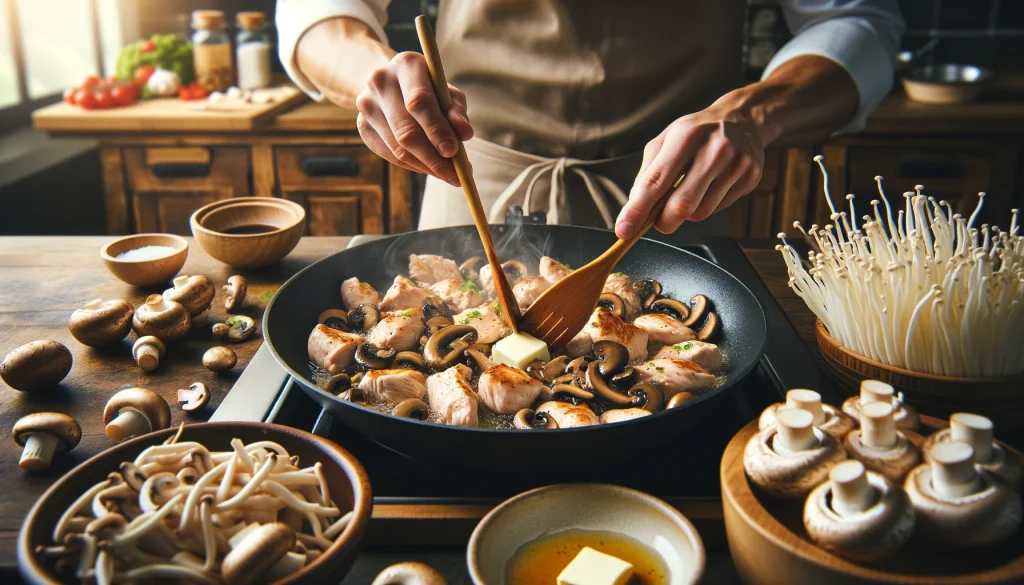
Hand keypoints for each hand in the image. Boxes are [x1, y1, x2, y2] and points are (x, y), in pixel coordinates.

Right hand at [356, 52, 473, 185]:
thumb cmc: (430, 89)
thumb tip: (465, 134)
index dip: (436, 129)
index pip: (419, 101)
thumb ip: (457, 112)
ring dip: (425, 166)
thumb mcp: (448, 94)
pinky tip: (429, 167)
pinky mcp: (362, 126)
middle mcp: (380, 81)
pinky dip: (413, 166)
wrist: (394, 84)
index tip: (453, 152)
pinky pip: (389, 155)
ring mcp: (366, 104)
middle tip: (454, 174)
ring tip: (448, 174)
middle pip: (406, 130)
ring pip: (398, 147)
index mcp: (406, 64)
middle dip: (432, 157)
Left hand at [615, 99, 764, 237]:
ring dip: (686, 213)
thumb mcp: (666, 141)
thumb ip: (648, 174)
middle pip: (681, 205)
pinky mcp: (750, 177)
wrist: (742, 119)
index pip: (655, 182)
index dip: (637, 210)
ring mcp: (736, 164)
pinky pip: (719, 209)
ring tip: (689, 191)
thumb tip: (633, 209)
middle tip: (658, 220)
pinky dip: (706, 206)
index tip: (624, 230)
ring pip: (700, 213)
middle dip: (663, 222)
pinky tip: (709, 187)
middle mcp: (714, 149)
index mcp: (686, 136)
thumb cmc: (696, 132)